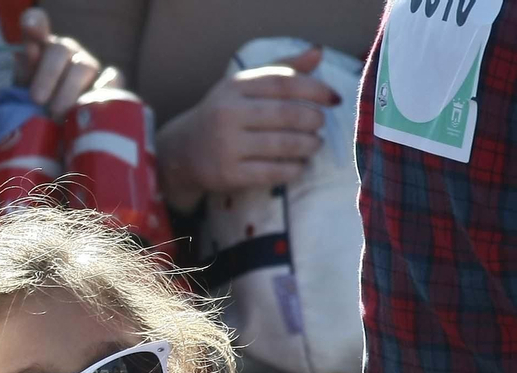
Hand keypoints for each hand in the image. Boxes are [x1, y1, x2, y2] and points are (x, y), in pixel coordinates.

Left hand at [16, 8, 102, 118]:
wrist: (56, 134)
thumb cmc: (36, 112)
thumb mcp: (22, 94)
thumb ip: (24, 72)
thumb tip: (29, 50)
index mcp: (40, 47)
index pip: (37, 24)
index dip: (35, 23)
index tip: (31, 27)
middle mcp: (65, 51)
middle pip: (60, 50)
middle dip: (48, 74)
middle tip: (37, 100)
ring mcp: (88, 65)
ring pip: (83, 67)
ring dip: (69, 92)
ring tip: (57, 117)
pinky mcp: (108, 83)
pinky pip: (113, 79)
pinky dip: (104, 90)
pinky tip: (91, 106)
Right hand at [156, 48, 339, 211]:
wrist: (182, 151)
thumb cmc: (223, 115)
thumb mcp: (244, 87)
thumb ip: (280, 69)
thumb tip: (317, 54)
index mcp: (234, 87)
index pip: (283, 83)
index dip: (315, 89)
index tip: (334, 98)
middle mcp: (228, 114)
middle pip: (286, 114)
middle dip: (312, 120)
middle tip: (320, 124)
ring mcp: (227, 146)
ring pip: (282, 145)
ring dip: (308, 145)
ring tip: (315, 144)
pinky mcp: (229, 174)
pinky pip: (272, 172)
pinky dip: (294, 169)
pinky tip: (301, 165)